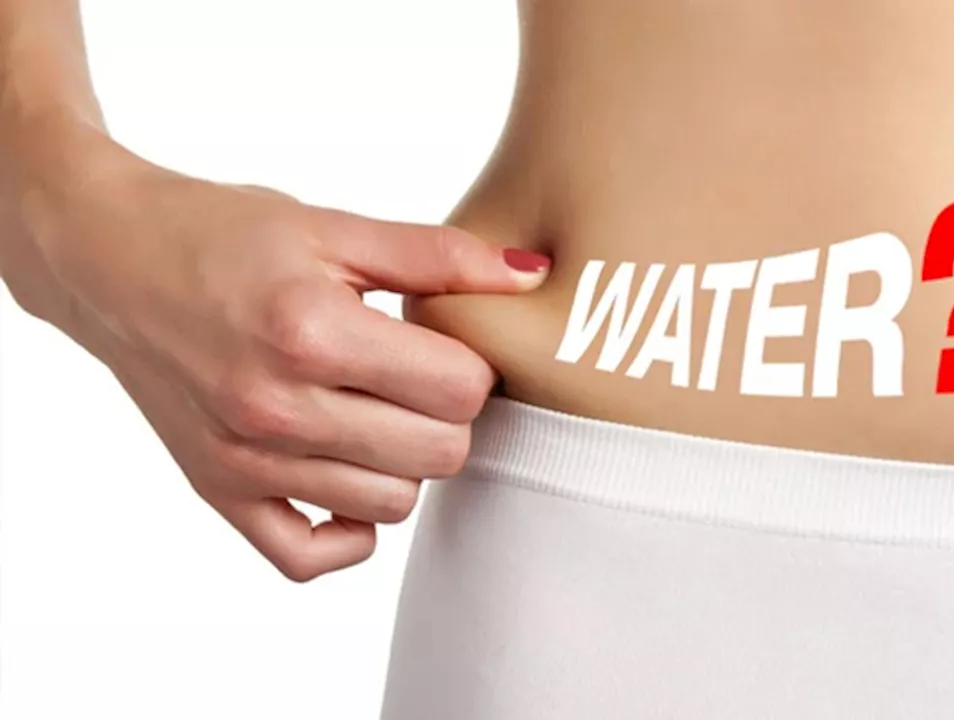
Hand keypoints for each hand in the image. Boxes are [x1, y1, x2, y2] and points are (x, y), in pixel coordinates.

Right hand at [37, 154, 549, 581]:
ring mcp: (245, 460)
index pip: (460, 391)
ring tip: (376, 410)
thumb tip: (532, 276)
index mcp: (312, 333)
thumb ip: (439, 255)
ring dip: (404, 462)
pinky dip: (345, 528)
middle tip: (417, 376)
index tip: (444, 343)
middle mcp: (276, 408)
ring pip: (392, 506)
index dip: (473, 364)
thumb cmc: (224, 234)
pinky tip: (344, 474)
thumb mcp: (332, 227)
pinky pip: (309, 557)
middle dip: (448, 414)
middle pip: (440, 454)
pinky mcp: (219, 490)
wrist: (109, 259)